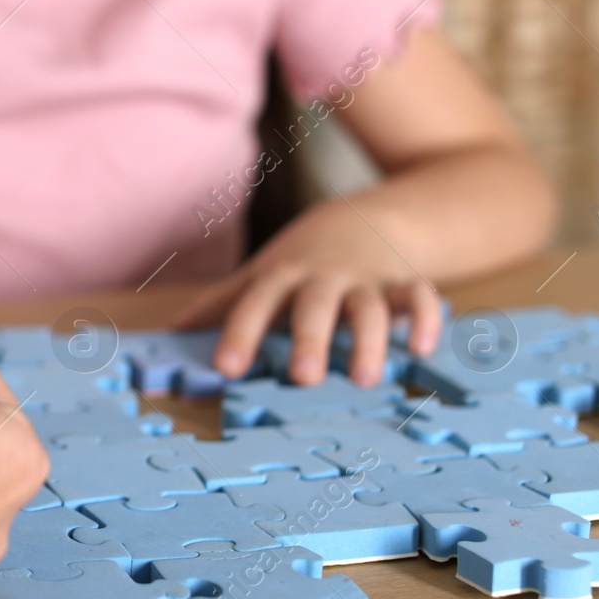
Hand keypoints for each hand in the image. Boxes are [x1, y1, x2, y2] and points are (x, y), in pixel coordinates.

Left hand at [173, 201, 442, 386]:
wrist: (361, 218)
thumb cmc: (300, 261)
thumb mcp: (258, 276)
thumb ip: (221, 303)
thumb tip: (172, 329)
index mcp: (281, 278)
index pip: (255, 304)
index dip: (240, 335)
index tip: (225, 368)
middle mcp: (322, 279)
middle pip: (315, 305)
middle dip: (311, 339)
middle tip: (304, 378)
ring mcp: (366, 281)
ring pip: (370, 307)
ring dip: (369, 340)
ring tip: (363, 379)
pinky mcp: (404, 283)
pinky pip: (420, 297)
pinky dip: (425, 318)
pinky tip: (421, 347)